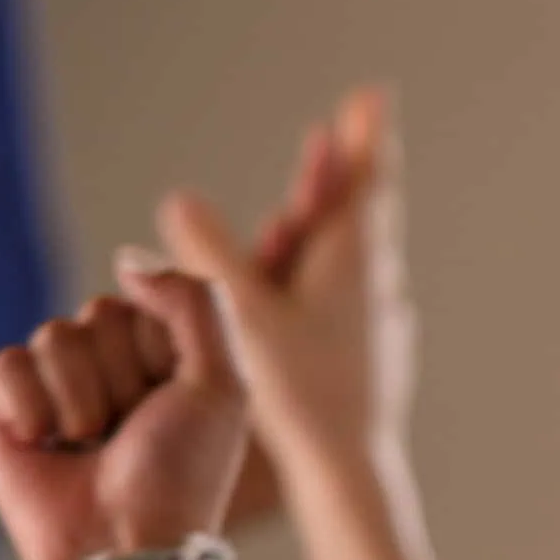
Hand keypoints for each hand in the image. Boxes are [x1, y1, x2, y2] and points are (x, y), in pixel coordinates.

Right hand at [0, 270, 246, 559]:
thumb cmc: (181, 475)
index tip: (173, 407)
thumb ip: (196, 304)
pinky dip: (33, 406)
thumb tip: (129, 260)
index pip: (145, 303)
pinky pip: (6, 364)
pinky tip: (48, 445)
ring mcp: (55, 389)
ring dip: (82, 397)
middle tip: (131, 432)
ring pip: (53, 335)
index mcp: (164, 361)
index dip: (161, 353)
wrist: (124, 545)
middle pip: (97, 314)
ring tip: (93, 445)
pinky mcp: (5, 410)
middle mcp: (110, 370)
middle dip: (121, 376)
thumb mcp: (222, 384)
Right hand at [157, 85, 415, 483]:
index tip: (374, 93)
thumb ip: (210, 253)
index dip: (364, 136)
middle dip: (348, 165)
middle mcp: (376, 284)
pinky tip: (334, 280)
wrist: (350, 465)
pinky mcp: (376, 353)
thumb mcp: (242, 309)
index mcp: (352, 260)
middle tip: (354, 122)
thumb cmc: (298, 386)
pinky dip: (335, 269)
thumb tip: (178, 203)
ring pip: (356, 255)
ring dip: (339, 216)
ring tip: (332, 187)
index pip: (362, 180)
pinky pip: (352, 294)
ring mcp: (382, 320)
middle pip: (361, 210)